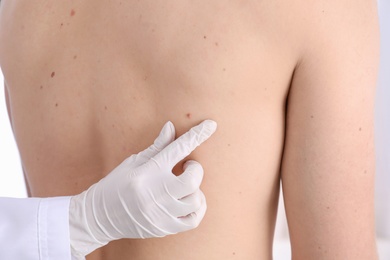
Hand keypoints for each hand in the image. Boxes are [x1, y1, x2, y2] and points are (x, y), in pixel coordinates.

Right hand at [69, 120, 216, 257]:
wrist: (99, 217)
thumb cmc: (116, 184)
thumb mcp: (133, 162)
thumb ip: (156, 147)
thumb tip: (171, 126)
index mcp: (147, 173)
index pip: (177, 149)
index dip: (196, 136)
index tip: (211, 125)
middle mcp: (154, 194)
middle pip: (192, 179)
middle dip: (196, 169)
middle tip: (187, 167)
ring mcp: (160, 214)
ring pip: (195, 200)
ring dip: (196, 190)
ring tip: (186, 186)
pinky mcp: (164, 228)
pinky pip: (193, 220)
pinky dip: (197, 209)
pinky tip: (189, 201)